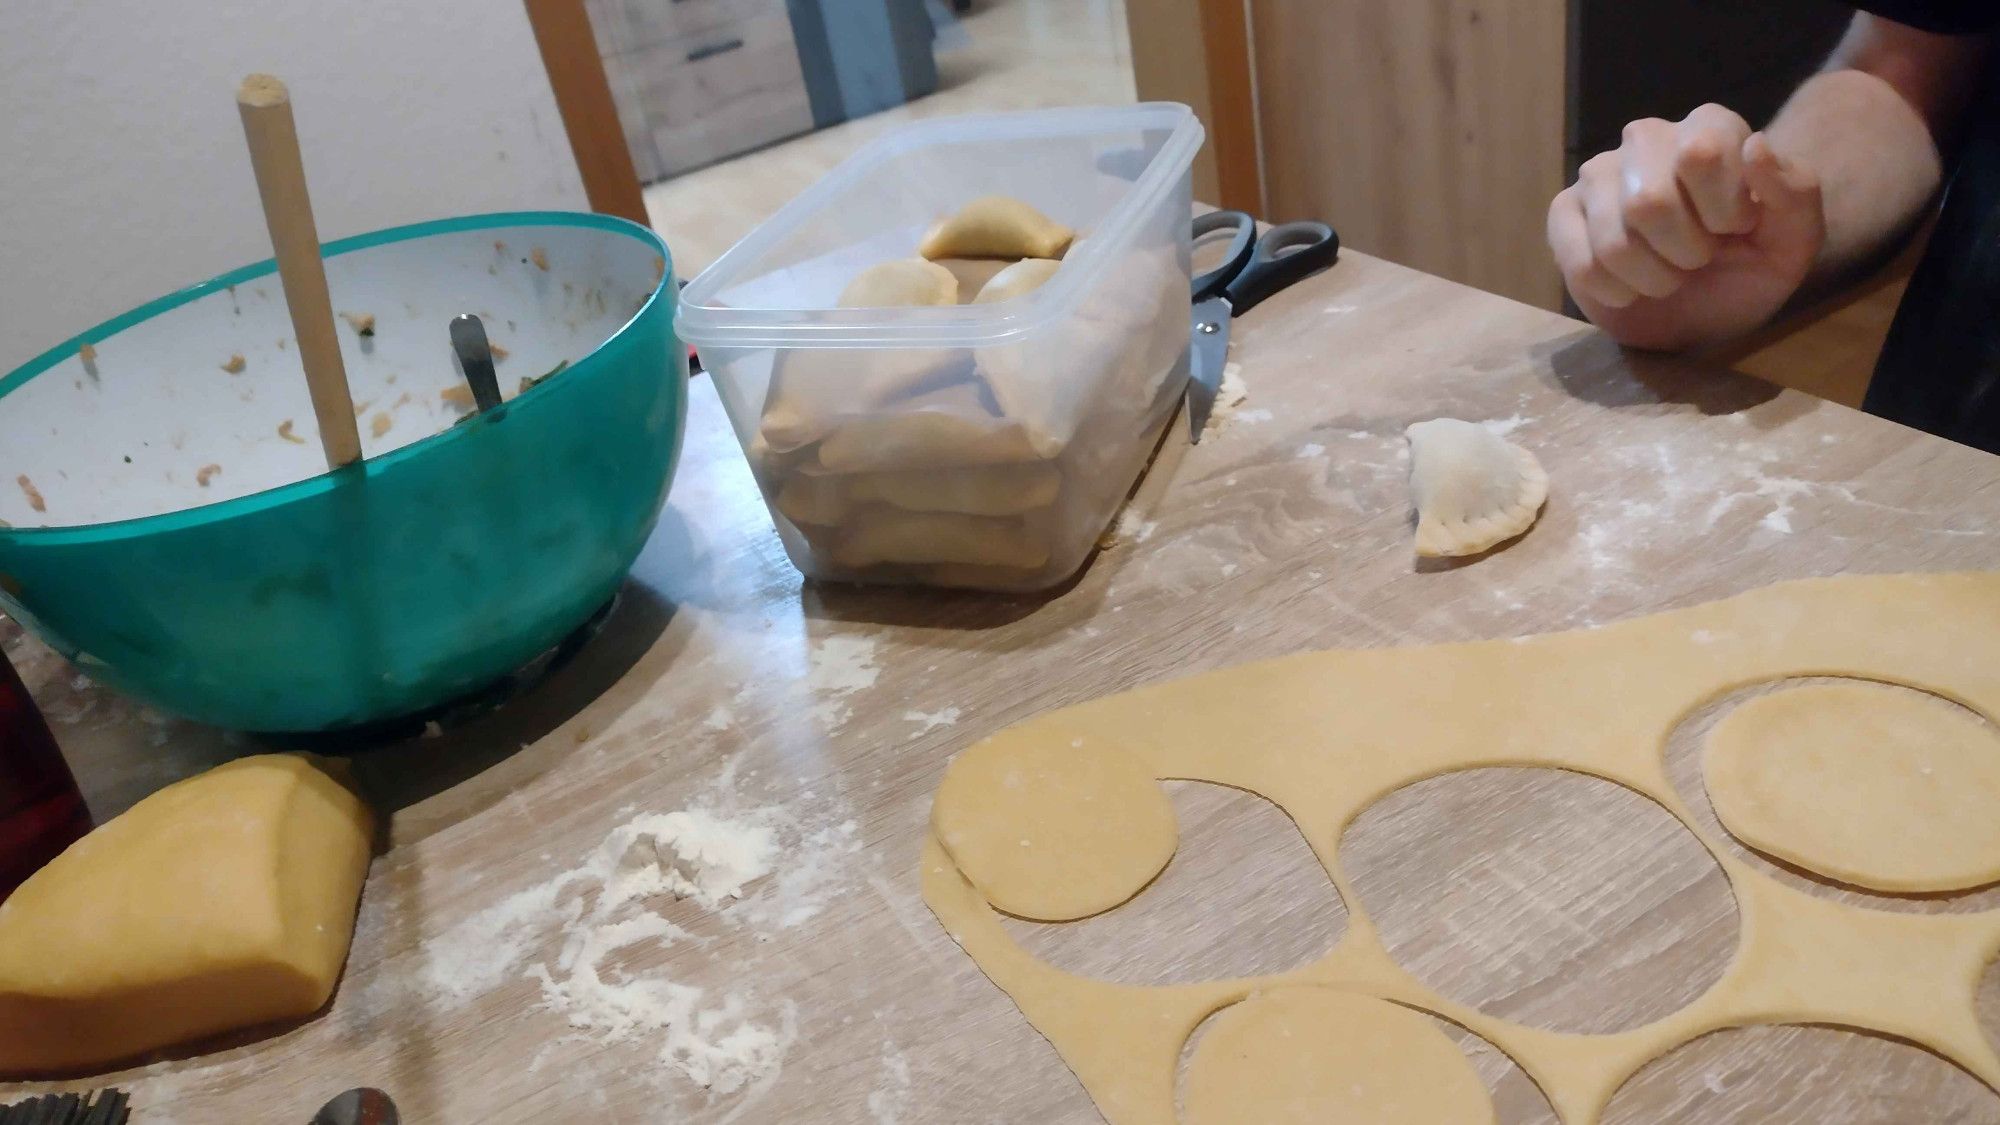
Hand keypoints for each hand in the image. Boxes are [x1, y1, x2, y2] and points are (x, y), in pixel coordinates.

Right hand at [1548, 104, 1825, 350]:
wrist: (1705, 314)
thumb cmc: (1750, 269)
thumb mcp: (1795, 240)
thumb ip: (1794, 192)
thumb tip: (1755, 147)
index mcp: (1709, 127)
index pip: (1701, 154)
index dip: (1723, 211)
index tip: (1737, 230)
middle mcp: (1646, 137)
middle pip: (1649, 203)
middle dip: (1685, 252)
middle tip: (1699, 258)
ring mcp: (1598, 174)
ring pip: (1614, 241)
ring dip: (1653, 278)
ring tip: (1668, 275)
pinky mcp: (1564, 214)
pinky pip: (1581, 264)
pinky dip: (1617, 292)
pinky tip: (1632, 287)